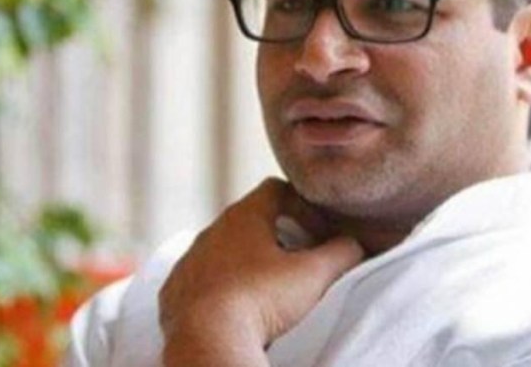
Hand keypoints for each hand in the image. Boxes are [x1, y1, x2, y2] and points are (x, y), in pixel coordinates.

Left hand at [158, 179, 364, 365]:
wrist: (208, 340)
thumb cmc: (261, 300)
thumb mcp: (313, 275)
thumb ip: (342, 252)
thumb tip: (355, 245)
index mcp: (242, 216)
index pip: (276, 189)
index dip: (302, 206)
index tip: (318, 234)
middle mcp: (211, 231)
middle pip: (249, 220)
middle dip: (277, 236)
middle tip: (298, 261)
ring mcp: (189, 261)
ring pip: (223, 250)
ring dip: (247, 262)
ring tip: (268, 289)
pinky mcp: (175, 291)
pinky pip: (201, 280)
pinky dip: (222, 287)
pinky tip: (237, 308)